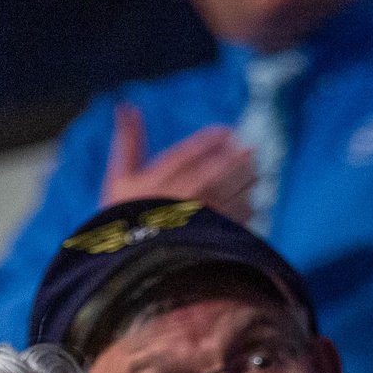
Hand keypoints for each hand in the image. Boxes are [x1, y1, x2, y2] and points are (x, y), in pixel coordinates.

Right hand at [98, 104, 255, 223]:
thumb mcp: (119, 180)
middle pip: (224, 166)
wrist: (138, 267)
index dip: (215, 137)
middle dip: (240, 157)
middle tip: (251, 151)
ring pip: (238, 189)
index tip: (228, 132)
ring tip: (254, 174)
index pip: (196, 147)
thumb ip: (128, 141)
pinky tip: (247, 203)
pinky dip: (248, 206)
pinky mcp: (219, 235)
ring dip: (249, 179)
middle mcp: (186, 192)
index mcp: (162, 176)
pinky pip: (243, 214)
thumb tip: (126, 106)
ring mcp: (205, 215)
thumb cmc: (127, 220)